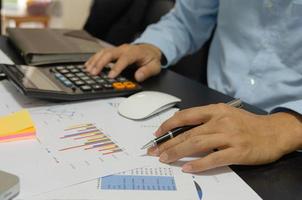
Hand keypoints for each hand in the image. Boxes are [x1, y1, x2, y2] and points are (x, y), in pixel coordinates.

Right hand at [85, 44, 161, 81]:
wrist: (150, 50)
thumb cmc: (151, 59)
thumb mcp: (154, 66)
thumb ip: (147, 71)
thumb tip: (138, 76)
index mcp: (134, 52)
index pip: (124, 59)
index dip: (117, 67)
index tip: (111, 76)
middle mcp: (124, 49)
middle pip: (109, 53)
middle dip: (100, 63)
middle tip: (94, 73)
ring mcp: (118, 49)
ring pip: (103, 52)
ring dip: (95, 61)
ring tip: (88, 70)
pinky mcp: (113, 51)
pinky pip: (101, 53)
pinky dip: (94, 59)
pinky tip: (88, 65)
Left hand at [148, 103, 301, 172]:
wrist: (274, 132)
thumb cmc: (248, 124)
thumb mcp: (226, 114)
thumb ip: (206, 120)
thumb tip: (183, 130)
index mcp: (216, 110)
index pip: (186, 116)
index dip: (169, 125)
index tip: (157, 134)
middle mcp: (220, 121)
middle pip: (188, 132)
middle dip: (168, 143)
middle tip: (154, 151)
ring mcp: (229, 136)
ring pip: (196, 144)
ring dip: (177, 152)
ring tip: (164, 159)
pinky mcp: (238, 151)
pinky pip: (214, 158)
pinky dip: (198, 164)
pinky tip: (187, 168)